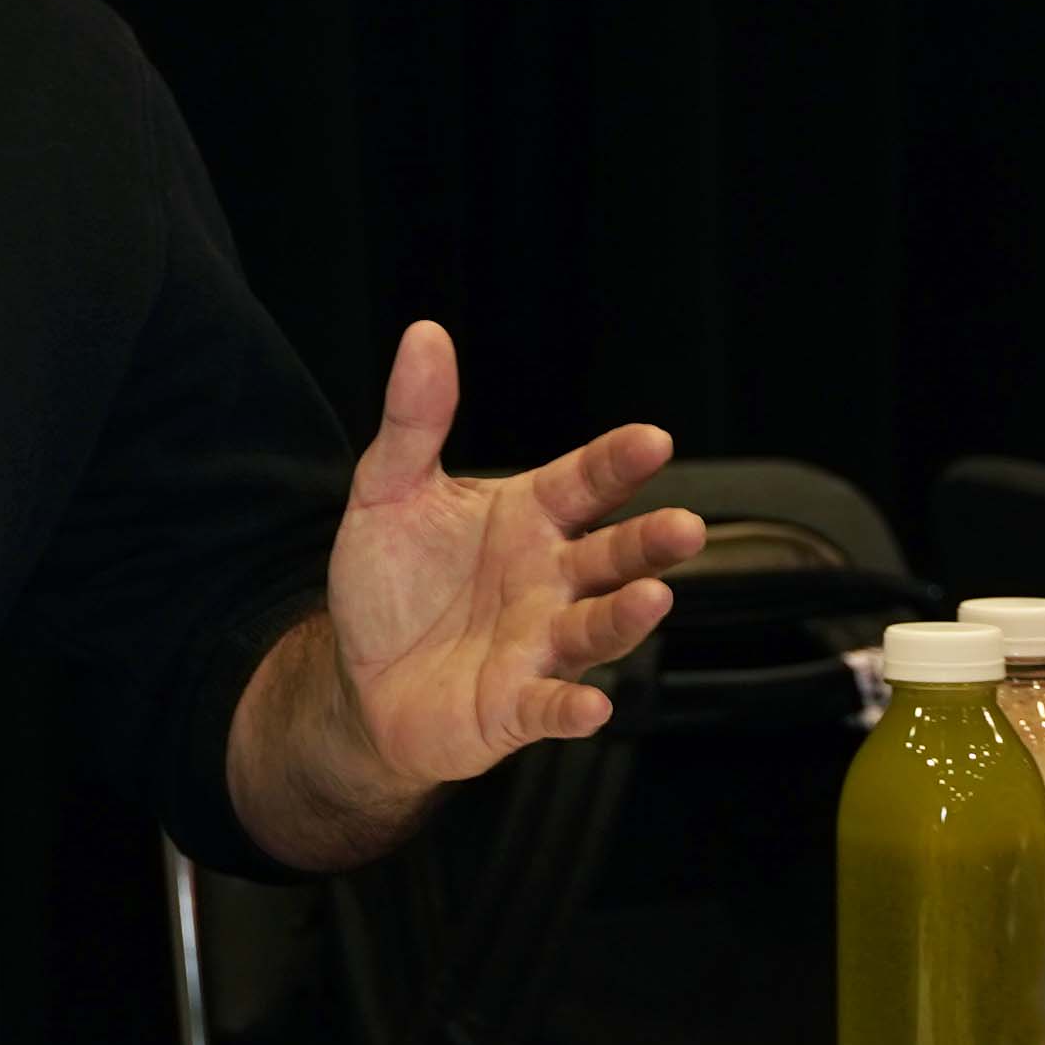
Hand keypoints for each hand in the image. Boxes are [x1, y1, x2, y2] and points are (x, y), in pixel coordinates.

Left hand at [326, 319, 701, 789]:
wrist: (358, 676)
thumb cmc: (390, 583)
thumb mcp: (388, 490)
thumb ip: (415, 420)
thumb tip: (424, 335)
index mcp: (529, 517)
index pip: (585, 481)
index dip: (617, 462)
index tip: (652, 440)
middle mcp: (549, 579)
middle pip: (612, 556)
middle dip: (649, 542)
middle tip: (685, 526)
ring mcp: (540, 644)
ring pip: (597, 627)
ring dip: (628, 616)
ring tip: (654, 596)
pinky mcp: (517, 706)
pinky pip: (552, 707)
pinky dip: (573, 709)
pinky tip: (591, 706)